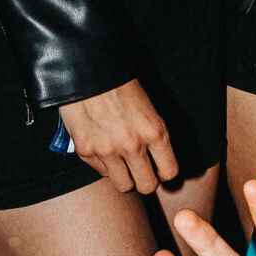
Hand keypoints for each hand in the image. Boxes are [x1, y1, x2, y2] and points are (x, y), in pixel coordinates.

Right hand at [58, 78, 177, 191]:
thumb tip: (157, 157)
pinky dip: (104, 165)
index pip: (169, 172)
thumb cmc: (120, 84)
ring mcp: (107, 150)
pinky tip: (103, 148)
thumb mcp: (148, 107)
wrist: (87, 70)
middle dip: (146, 181)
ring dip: (124, 177)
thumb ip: (153, 134)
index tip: (160, 169)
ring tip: (122, 164)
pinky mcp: (86, 151)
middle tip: (141, 172)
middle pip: (146, 185)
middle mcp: (133, 145)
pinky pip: (101, 171)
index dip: (165, 172)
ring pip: (123, 185)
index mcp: (154, 131)